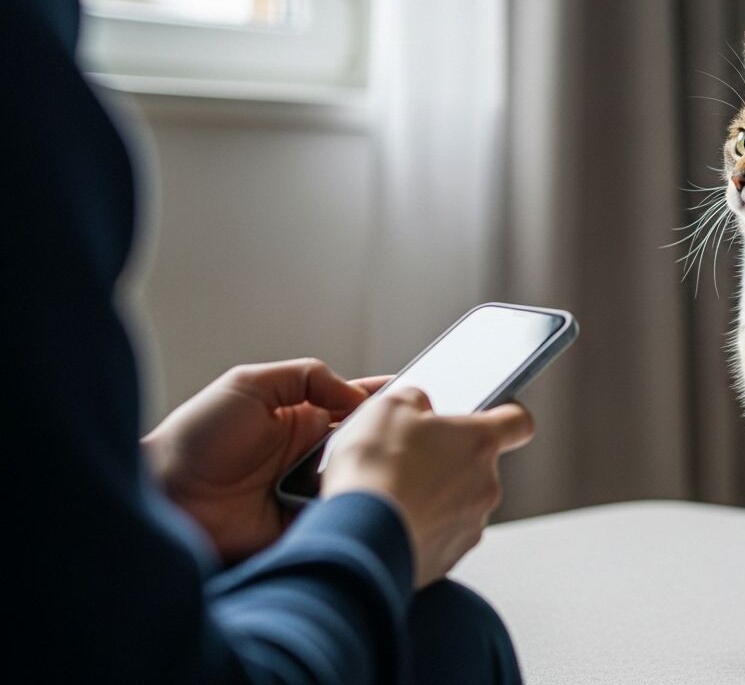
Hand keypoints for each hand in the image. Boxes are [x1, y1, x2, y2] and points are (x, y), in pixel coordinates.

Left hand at [143, 358, 389, 562]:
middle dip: (392, 442)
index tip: (418, 399)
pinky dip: (356, 513)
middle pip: (371, 447)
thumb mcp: (249, 384)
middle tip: (413, 436)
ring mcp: (312, 496)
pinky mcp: (307, 529)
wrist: (164, 497)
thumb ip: (307, 376)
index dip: (389, 403)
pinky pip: (343, 520)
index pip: (360, 408)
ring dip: (376, 477)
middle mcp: (314, 458)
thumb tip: (356, 393)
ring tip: (393, 469)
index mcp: (304, 420)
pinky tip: (366, 502)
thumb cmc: (194, 439)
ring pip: (363, 484)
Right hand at [321, 387, 533, 587]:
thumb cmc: (376, 471)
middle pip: (479, 466)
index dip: (506, 416)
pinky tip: (391, 521)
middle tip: (410, 459)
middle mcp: (486, 485)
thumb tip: (419, 409)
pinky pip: (441, 534)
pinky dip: (421, 527)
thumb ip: (415, 401)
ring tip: (394, 493)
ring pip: (459, 503)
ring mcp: (471, 525)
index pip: (518, 422)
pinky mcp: (450, 557)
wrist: (358, 537)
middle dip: (449, 462)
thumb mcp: (389, 408)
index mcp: (479, 442)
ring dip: (434, 497)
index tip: (493, 416)